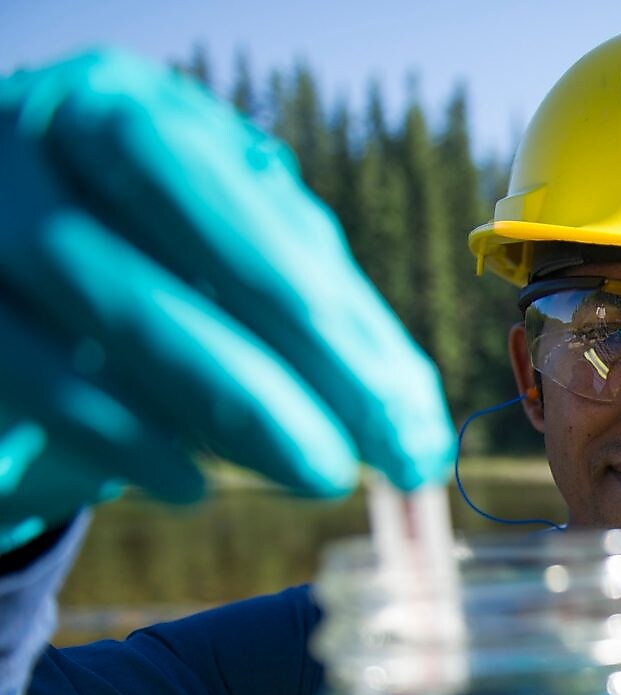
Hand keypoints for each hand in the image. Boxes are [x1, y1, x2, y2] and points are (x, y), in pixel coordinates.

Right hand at [0, 50, 452, 551]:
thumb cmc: (142, 273)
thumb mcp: (229, 272)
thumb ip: (321, 323)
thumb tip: (414, 427)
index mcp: (136, 113)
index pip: (258, 209)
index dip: (346, 322)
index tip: (413, 427)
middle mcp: (50, 137)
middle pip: (187, 224)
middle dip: (305, 349)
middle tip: (371, 458)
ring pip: (112, 298)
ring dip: (231, 400)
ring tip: (316, 473)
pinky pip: (37, 373)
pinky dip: (124, 438)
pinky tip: (192, 487)